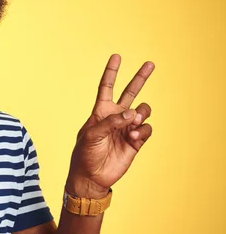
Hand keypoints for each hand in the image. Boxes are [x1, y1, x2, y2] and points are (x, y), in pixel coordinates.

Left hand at [66, 54, 153, 198]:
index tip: (116, 56)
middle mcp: (116, 117)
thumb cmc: (85, 154)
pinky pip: (146, 128)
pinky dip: (142, 130)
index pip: (107, 87)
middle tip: (150, 64)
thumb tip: (132, 113)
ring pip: (143, 111)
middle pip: (130, 92)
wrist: (92, 177)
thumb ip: (110, 121)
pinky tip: (132, 137)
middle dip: (140, 78)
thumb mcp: (91, 135)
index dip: (111, 72)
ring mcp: (127, 128)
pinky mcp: (136, 141)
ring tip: (131, 125)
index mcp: (101, 112)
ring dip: (140, 114)